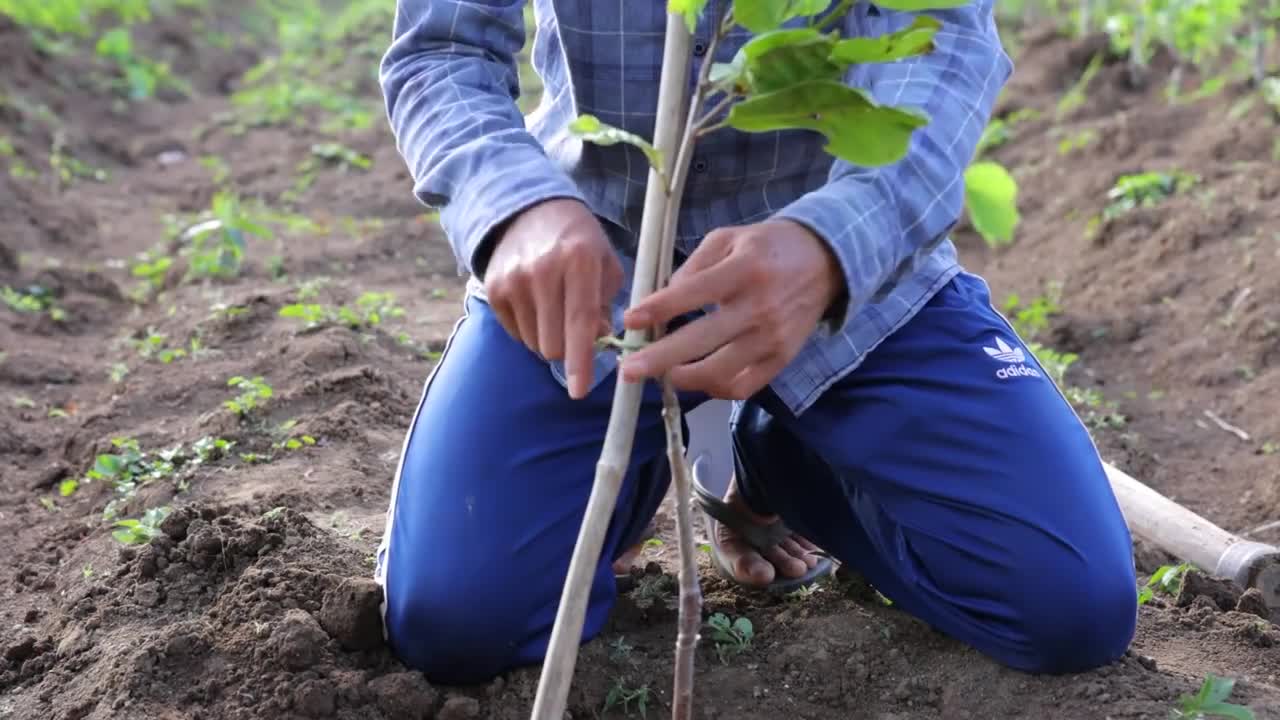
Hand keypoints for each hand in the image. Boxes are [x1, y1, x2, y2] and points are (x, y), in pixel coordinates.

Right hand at [484, 198, 622, 398]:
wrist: (529, 209)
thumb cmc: (578, 241)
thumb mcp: (605, 263)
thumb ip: (607, 305)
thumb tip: (599, 342)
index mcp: (579, 260)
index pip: (580, 321)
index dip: (581, 360)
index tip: (579, 391)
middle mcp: (542, 270)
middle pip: (554, 344)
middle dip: (569, 350)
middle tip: (576, 332)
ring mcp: (513, 280)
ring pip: (534, 343)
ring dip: (549, 339)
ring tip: (554, 309)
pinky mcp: (493, 289)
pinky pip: (516, 333)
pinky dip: (530, 329)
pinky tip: (536, 304)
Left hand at [618, 219, 843, 399]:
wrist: (825, 262)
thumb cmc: (766, 248)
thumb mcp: (728, 239)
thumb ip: (692, 266)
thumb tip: (660, 300)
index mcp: (743, 270)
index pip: (693, 293)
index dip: (658, 309)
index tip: (631, 321)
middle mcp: (758, 307)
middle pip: (701, 341)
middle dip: (659, 359)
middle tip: (628, 371)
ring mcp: (772, 338)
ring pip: (719, 372)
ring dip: (683, 378)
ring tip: (662, 373)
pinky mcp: (781, 359)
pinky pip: (742, 387)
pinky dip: (714, 388)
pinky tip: (697, 378)